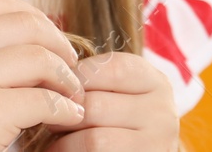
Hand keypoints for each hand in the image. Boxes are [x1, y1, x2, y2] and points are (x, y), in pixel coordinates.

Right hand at [0, 0, 87, 151]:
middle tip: (71, 67)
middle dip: (59, 45)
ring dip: (67, 78)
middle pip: (26, 26)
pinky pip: (44, 101)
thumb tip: (36, 28)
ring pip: (40, 60)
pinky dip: (66, 109)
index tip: (51, 38)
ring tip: (73, 94)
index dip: (34, 16)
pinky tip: (69, 116)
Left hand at [44, 51, 178, 150]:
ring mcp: (157, 143)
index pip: (108, 68)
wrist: (138, 150)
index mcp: (156, 82)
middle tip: (47, 118)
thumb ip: (93, 82)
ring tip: (53, 140)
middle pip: (95, 105)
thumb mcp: (116, 94)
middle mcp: (163, 112)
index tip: (57, 88)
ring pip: (94, 139)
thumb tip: (48, 77)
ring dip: (64, 141)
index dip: (75, 76)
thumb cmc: (118, 123)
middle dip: (64, 112)